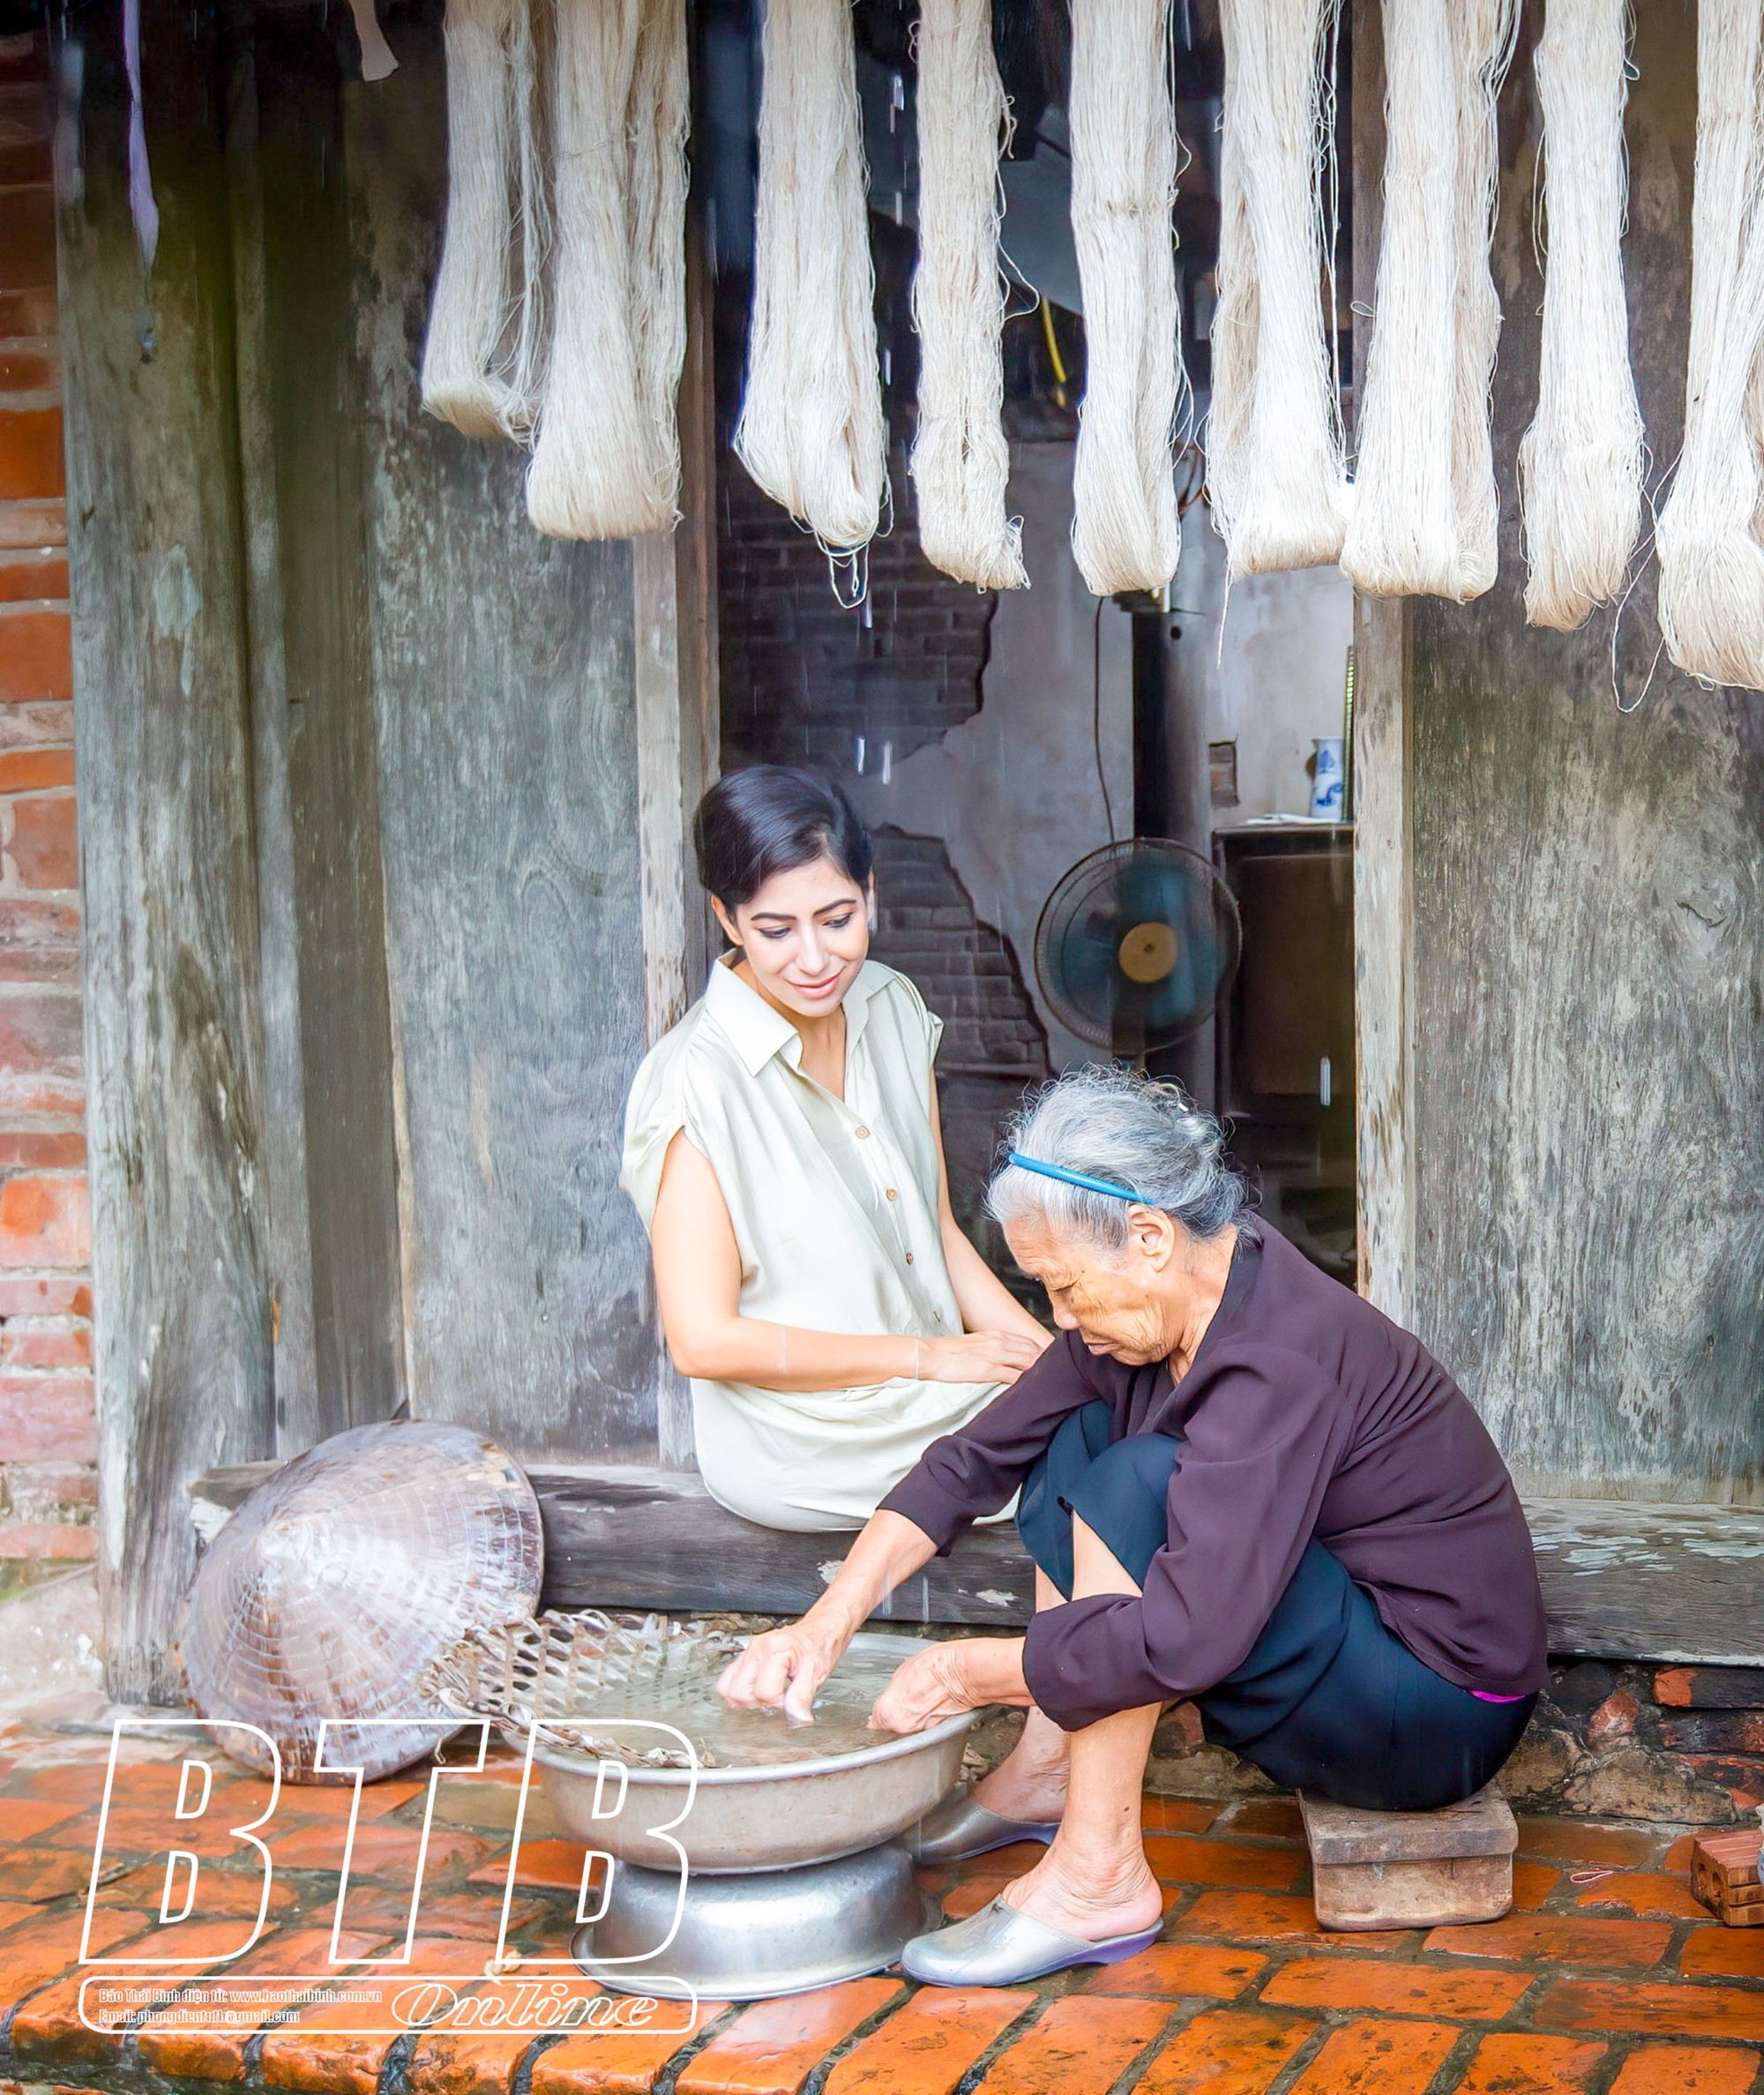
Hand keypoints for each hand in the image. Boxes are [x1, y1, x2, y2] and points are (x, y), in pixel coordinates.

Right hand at [717, 1619, 843, 1723]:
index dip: (777, 1703)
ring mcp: (748, 1652)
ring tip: (765, 1695)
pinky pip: (728, 1680)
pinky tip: (756, 1690)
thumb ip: (802, 1698)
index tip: (788, 1699)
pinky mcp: (745, 1657)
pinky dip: (739, 1691)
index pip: (763, 1692)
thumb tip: (797, 1718)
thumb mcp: (815, 1674)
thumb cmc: (817, 1648)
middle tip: (776, 1699)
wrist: (818, 1633)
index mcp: (775, 1650)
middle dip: (756, 1703)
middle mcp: (757, 1649)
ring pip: (727, 1687)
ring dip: (744, 1699)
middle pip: (738, 1691)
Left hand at [870, 1635, 1032, 1732]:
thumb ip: (890, 1695)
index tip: (884, 1709)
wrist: (965, 1672)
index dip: (880, 1715)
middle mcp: (902, 1730)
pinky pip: (925, 1732)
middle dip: (894, 1720)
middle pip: (890, 1730)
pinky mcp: (939, 1736)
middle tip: (906, 1702)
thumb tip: (886, 1703)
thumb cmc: (935, 1666)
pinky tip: (932, 1709)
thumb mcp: (901, 1673)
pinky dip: (927, 1724)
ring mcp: (921, 1735)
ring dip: (911, 1723)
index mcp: (887, 1713)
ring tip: (922, 1704)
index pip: (875, 1723)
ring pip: (909, 1733)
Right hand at [917, 1330, 1045, 1386]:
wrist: (931, 1354)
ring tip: (1054, 1381)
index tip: (1054, 1361)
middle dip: (1048, 1362)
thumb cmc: (950, 1351)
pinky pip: (1013, 1376)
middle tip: (1062, 1373)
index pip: (1028, 1342)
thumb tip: (1006, 1358)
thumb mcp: (976, 1343)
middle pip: (1033, 1351)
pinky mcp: (987, 1369)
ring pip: (1027, 1362)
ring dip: (1040, 1371)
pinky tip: (1033, 1388)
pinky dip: (1025, 1381)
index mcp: (996, 1335)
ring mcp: (994, 1355)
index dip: (1043, 1352)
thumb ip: (994, 1348)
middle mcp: (999, 1342)